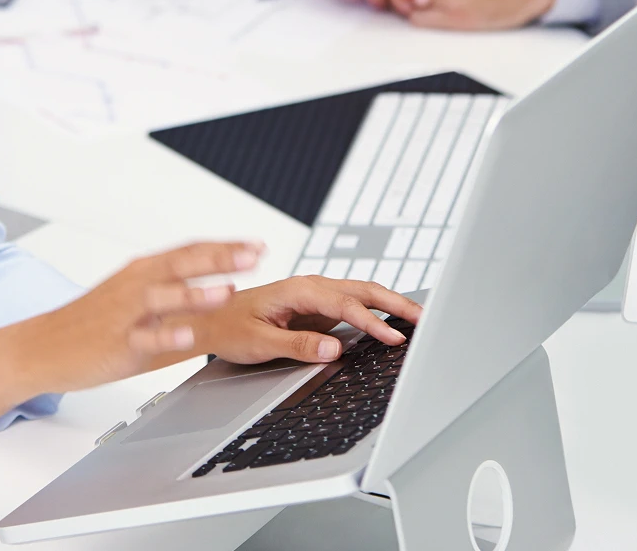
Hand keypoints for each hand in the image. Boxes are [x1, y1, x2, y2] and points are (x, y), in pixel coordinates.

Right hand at [12, 241, 262, 395]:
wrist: (42, 345)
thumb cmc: (91, 322)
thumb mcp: (132, 297)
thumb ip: (169, 288)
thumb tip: (211, 285)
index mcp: (143, 271)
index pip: (190, 251)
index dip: (225, 247)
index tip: (257, 245)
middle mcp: (136, 285)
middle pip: (182, 265)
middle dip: (221, 259)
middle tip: (255, 254)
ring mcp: (125, 313)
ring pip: (165, 297)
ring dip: (197, 294)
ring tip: (227, 291)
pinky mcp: (116, 342)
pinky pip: (145, 338)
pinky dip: (167, 336)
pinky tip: (188, 337)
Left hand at [193, 276, 420, 364]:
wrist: (210, 319)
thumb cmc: (229, 327)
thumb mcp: (259, 342)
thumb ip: (298, 345)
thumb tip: (335, 348)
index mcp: (297, 289)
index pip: (345, 304)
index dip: (373, 322)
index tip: (394, 338)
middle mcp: (309, 287)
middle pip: (361, 289)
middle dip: (395, 301)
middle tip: (425, 317)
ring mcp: (315, 295)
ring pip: (360, 294)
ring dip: (389, 303)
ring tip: (419, 317)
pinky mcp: (316, 307)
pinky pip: (351, 305)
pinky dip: (376, 310)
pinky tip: (391, 321)